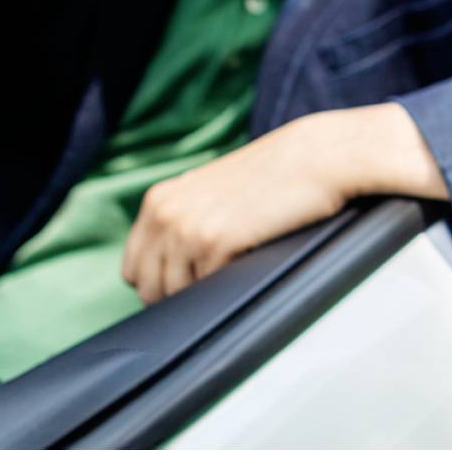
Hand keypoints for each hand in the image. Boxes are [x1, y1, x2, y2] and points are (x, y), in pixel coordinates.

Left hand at [122, 104, 447, 303]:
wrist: (317, 157)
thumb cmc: (275, 177)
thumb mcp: (213, 192)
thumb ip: (184, 220)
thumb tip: (171, 269)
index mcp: (158, 200)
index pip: (133, 269)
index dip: (162, 282)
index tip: (193, 281)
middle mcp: (164, 213)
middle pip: (149, 288)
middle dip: (179, 293)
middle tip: (218, 280)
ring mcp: (186, 228)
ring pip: (175, 293)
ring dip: (204, 291)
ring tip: (237, 267)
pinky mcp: (214, 241)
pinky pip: (207, 288)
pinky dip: (227, 283)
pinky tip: (250, 259)